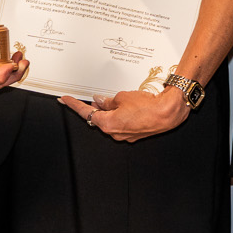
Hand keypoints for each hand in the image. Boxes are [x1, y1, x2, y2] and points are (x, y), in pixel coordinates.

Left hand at [62, 85, 188, 141]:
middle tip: (98, 96)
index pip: (86, 113)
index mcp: (107, 124)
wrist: (168, 113)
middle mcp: (114, 133)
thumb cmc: (147, 106)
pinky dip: (123, 116)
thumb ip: (108, 100)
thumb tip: (101, 101)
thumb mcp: (122, 97)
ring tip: (123, 100)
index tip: (65, 100)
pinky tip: (131, 107)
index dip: (74, 105)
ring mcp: (125, 136)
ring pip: (112, 121)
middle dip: (98, 107)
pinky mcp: (136, 134)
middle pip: (99, 118)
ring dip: (113, 111)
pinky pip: (124, 124)